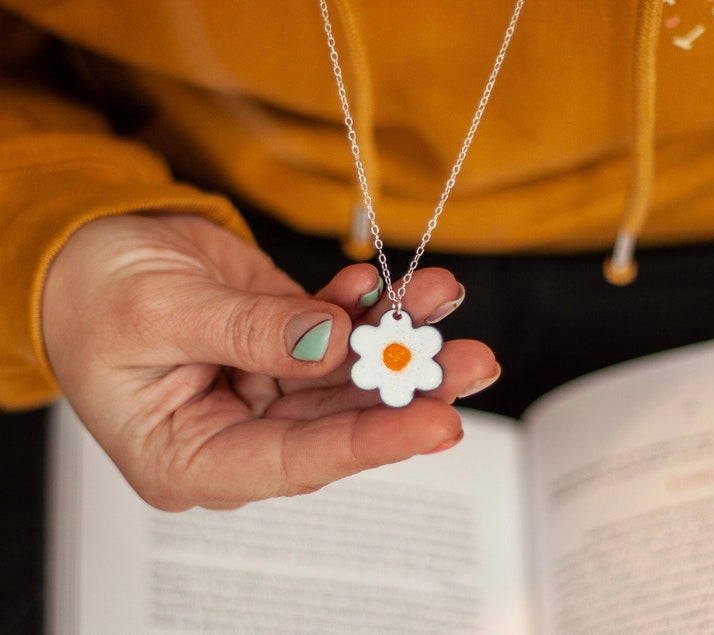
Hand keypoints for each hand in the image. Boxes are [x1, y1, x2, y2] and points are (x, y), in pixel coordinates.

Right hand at [42, 214, 497, 509]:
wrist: (88, 251)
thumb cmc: (93, 293)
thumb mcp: (160, 311)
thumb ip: (251, 332)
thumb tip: (333, 342)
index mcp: (191, 457)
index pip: (296, 463)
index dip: (370, 443)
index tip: (435, 422)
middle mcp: (237, 432)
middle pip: (338, 422)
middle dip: (408, 387)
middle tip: (471, 362)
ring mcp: (266, 390)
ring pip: (348, 375)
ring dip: (401, 339)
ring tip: (442, 302)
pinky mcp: (283, 348)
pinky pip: (336, 331)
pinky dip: (365, 306)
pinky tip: (391, 284)